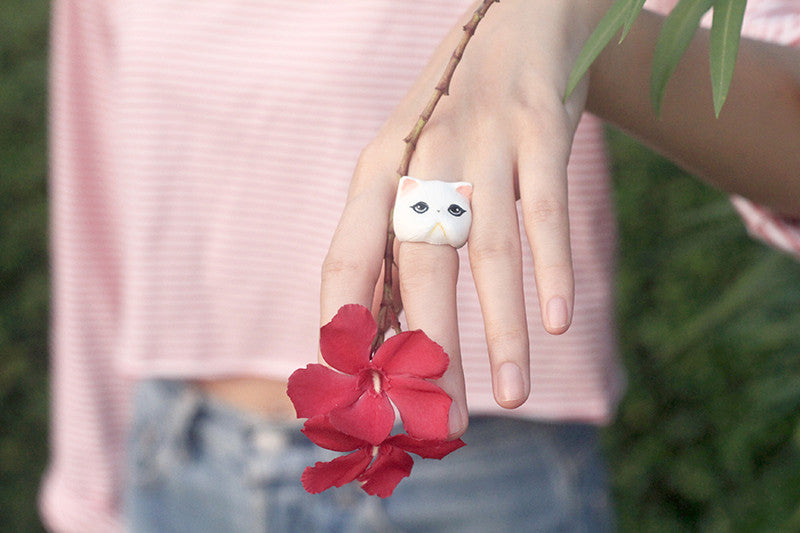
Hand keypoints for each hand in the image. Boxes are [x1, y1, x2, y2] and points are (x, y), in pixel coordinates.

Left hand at [321, 0, 611, 436]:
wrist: (521, 22)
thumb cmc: (464, 122)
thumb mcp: (419, 171)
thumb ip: (403, 246)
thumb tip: (392, 337)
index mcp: (377, 173)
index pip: (344, 261)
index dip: (343, 332)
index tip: (358, 396)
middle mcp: (419, 156)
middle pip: (416, 269)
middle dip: (429, 356)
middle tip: (442, 425)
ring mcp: (479, 140)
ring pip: (484, 250)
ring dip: (497, 332)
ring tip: (509, 398)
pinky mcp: (538, 128)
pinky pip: (543, 212)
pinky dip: (551, 271)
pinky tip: (557, 325)